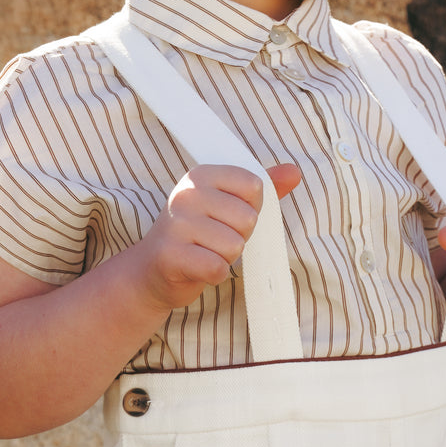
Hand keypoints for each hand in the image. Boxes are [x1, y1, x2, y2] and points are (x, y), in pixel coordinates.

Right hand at [132, 161, 301, 311]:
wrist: (151, 272)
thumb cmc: (196, 237)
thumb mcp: (226, 207)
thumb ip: (259, 191)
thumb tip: (294, 172)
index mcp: (200, 175)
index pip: (254, 187)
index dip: (249, 209)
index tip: (226, 217)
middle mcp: (186, 194)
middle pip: (247, 218)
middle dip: (237, 237)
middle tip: (212, 240)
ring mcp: (176, 224)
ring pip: (234, 245)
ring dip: (225, 257)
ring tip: (203, 253)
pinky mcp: (171, 255)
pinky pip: (217, 267)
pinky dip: (213, 274)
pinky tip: (197, 268)